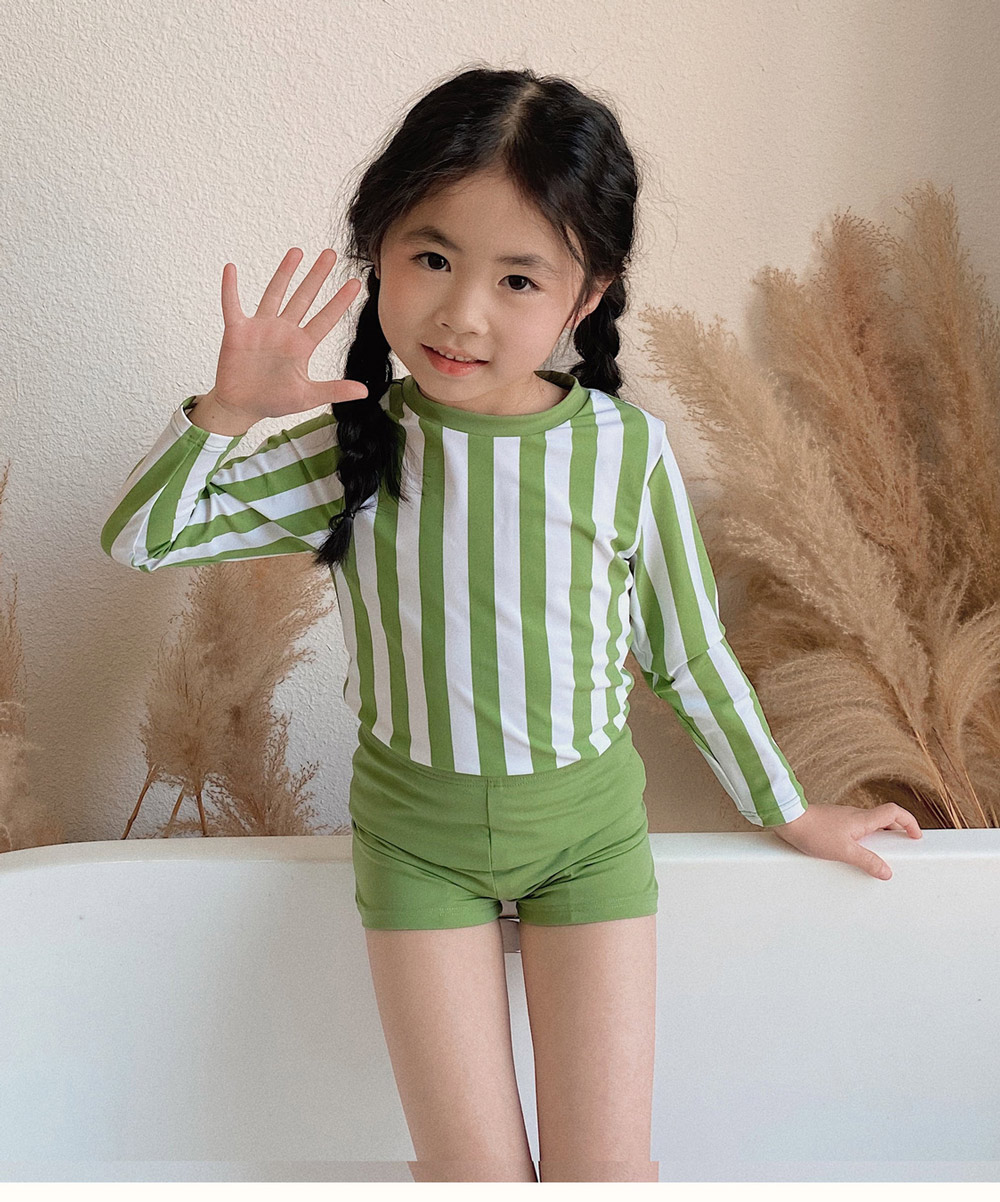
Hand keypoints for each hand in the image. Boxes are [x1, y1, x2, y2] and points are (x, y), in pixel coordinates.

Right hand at [210, 247, 369, 421]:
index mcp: (302, 345)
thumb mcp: (307, 396)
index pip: (325, 318)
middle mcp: (284, 331)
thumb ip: (334, 390)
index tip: (356, 283)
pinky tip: (231, 269)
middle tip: (331, 253)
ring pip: (275, 294)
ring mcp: (261, 328)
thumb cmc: (274, 400)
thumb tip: (365, 391)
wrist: (242, 406)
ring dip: (285, 273)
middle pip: (304, 297)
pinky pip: (232, 304)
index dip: (340, 301)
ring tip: (297, 252)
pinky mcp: (237, 330)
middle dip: (317, 276)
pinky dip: (230, 288)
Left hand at [769, 801, 921, 879]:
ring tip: (879, 856)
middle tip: (900, 848)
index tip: (916, 836)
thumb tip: (886, 871)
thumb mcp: (844, 851)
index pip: (894, 812)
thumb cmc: (813, 832)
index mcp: (863, 819)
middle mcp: (855, 815)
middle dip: (896, 832)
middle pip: (884, 819)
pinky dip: (862, 839)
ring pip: (869, 825)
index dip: (909, 822)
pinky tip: (854, 853)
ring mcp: (843, 818)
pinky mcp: (832, 823)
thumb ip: (867, 861)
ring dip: (878, 837)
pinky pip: (855, 830)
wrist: (787, 820)